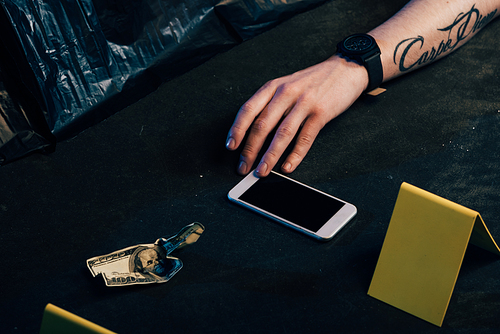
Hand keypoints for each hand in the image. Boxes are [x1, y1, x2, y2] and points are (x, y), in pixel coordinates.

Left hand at [226, 54, 368, 176]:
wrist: (345, 69)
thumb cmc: (313, 81)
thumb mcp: (286, 85)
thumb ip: (270, 104)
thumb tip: (253, 133)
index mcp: (273, 87)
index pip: (248, 109)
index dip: (237, 129)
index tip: (230, 147)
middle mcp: (286, 93)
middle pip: (262, 125)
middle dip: (250, 150)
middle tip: (243, 167)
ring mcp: (304, 103)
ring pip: (282, 134)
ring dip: (269, 156)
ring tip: (262, 171)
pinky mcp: (321, 112)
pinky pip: (305, 138)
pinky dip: (295, 155)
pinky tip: (287, 166)